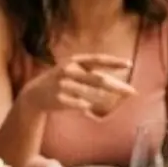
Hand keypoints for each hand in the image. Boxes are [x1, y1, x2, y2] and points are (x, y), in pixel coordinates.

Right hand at [16, 54, 137, 119]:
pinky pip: (80, 105)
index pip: (98, 59)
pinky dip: (86, 106)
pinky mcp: (58, 99)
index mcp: (75, 60)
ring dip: (102, 98)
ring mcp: (63, 84)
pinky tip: (87, 107)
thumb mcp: (75, 71)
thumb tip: (118, 82)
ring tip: (108, 100)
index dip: (114, 62)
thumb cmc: (62, 82)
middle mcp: (69, 70)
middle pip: (98, 79)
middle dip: (117, 86)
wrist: (35, 94)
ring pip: (91, 93)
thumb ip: (93, 73)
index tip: (129, 64)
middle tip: (133, 92)